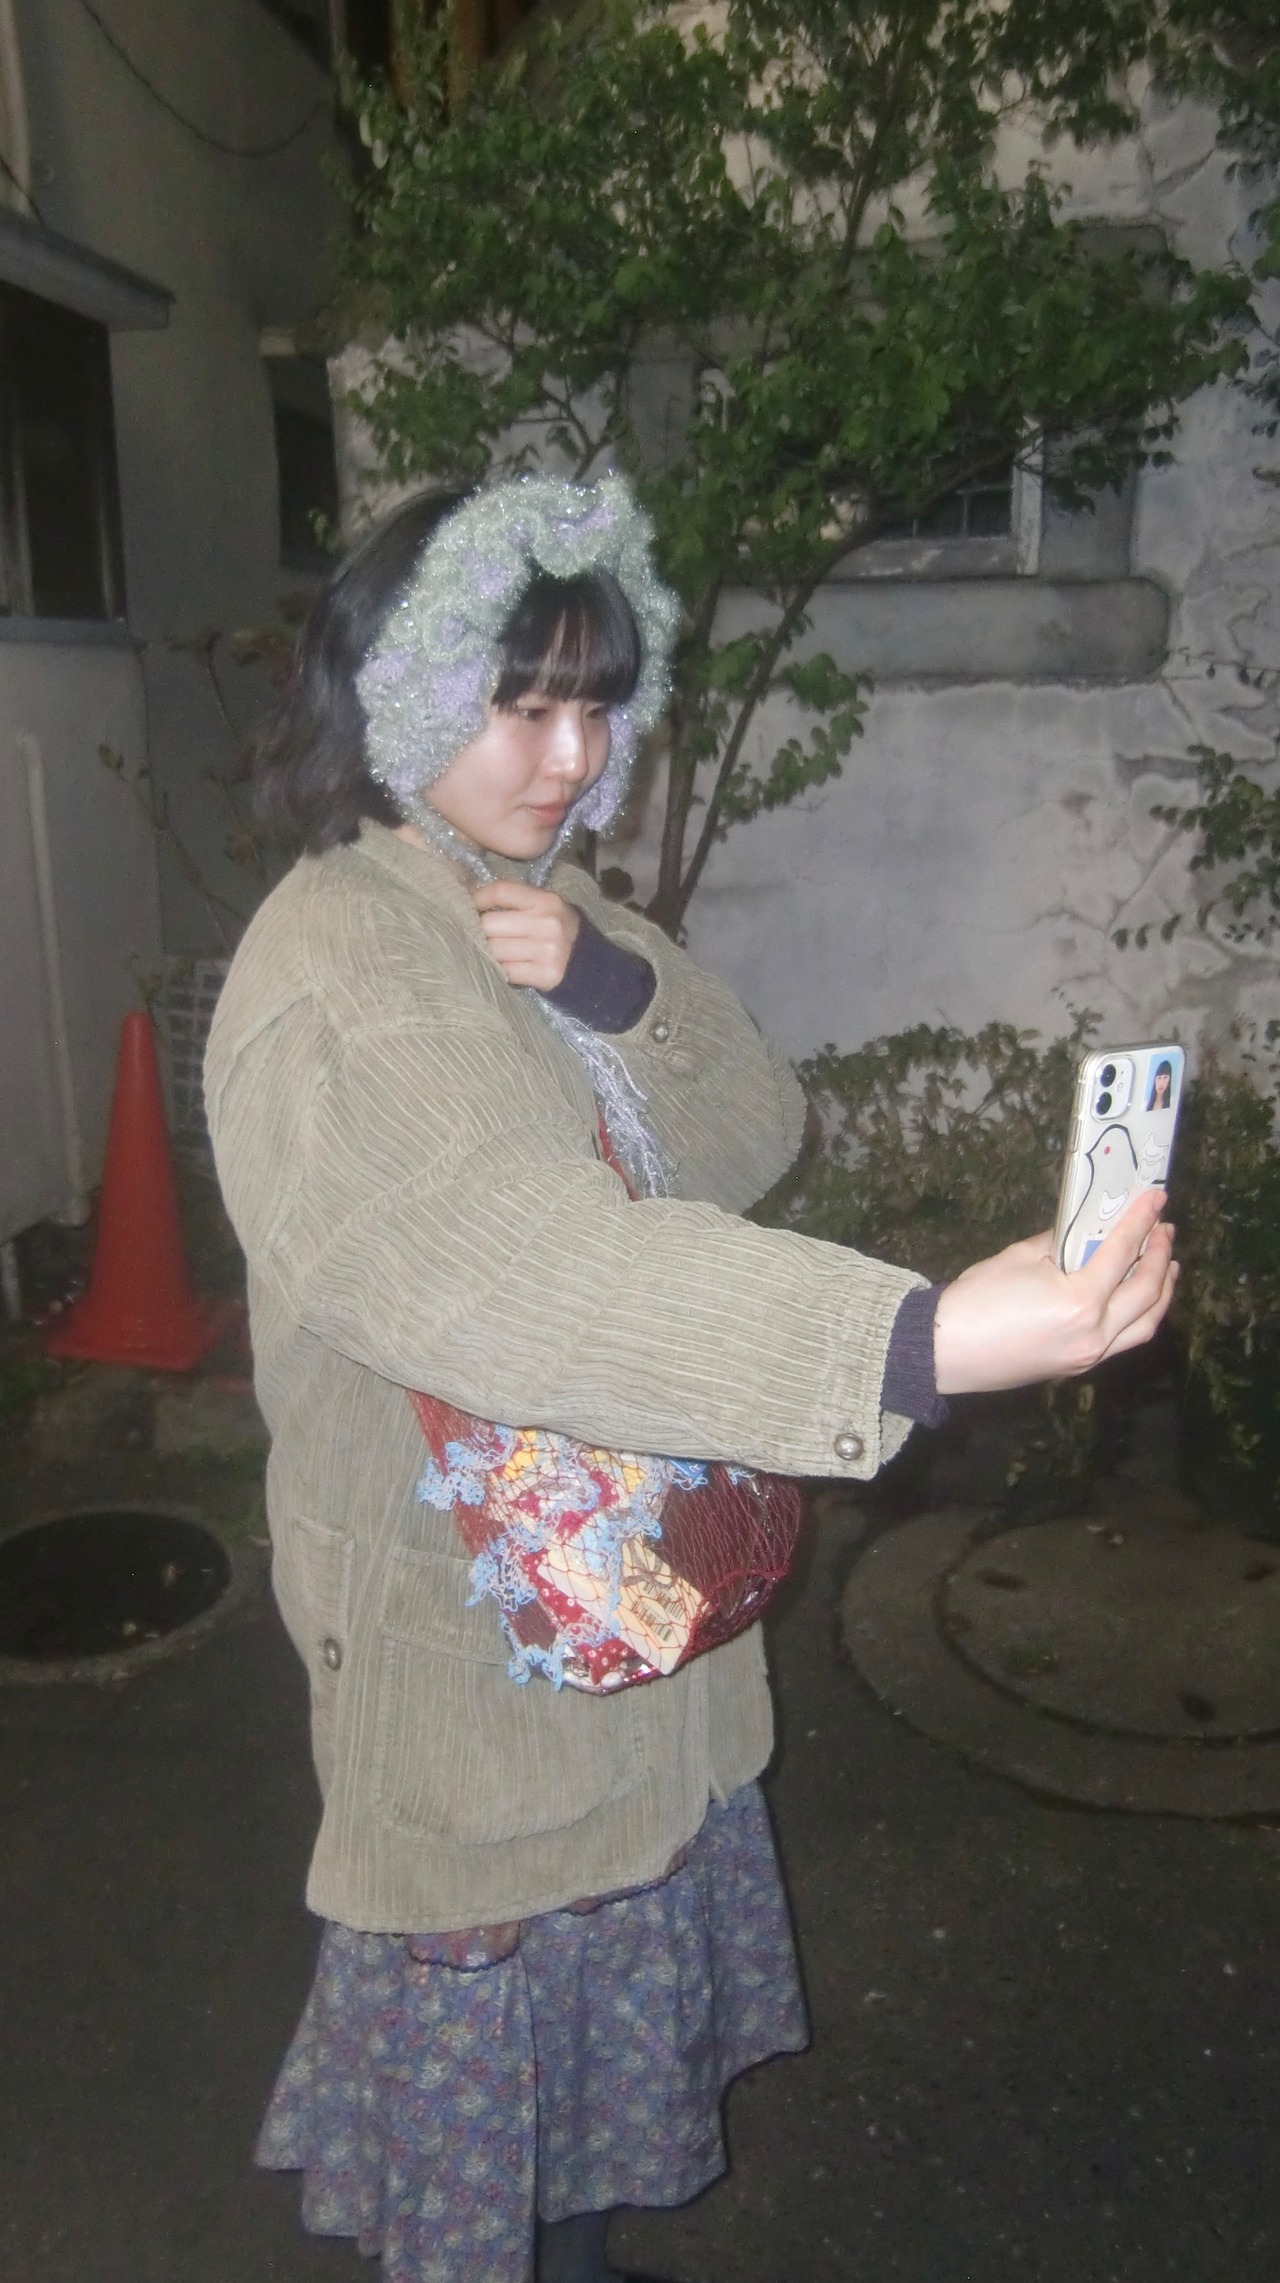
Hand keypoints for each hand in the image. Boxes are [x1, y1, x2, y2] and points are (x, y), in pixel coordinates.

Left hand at [471, 880, 580, 990]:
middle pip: (490, 923)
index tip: (469, 906)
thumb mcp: (546, 907)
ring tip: (488, 952)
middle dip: (477, 930)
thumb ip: (515, 900)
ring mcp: (547, 951)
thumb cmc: (559, 931)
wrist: (591, 965)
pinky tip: (501, 967)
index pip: (501, 891)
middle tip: (476, 934)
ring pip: (494, 950)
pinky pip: (506, 971)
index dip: (478, 898)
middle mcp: (547, 924)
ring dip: (486, 952)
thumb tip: (470, 893)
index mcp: (547, 901)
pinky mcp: (545, 975)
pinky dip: (499, 970)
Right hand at [933, 1189, 1177, 1395]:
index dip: (1142, 1220)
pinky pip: (1124, 1340)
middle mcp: (1095, 1332)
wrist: (945, 1351)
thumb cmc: (975, 1300)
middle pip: (1147, 1291)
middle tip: (1165, 1229)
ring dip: (1162, 1293)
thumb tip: (1084, 1230)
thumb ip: (1061, 1242)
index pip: (1123, 1252)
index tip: (1157, 1198)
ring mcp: (1090, 1355)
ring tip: (1168, 1266)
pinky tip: (1136, 1298)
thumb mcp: (1019, 1257)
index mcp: (1080, 1300)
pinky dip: (1140, 1315)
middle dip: (1161, 1256)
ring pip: (1146, 1324)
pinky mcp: (1079, 1367)